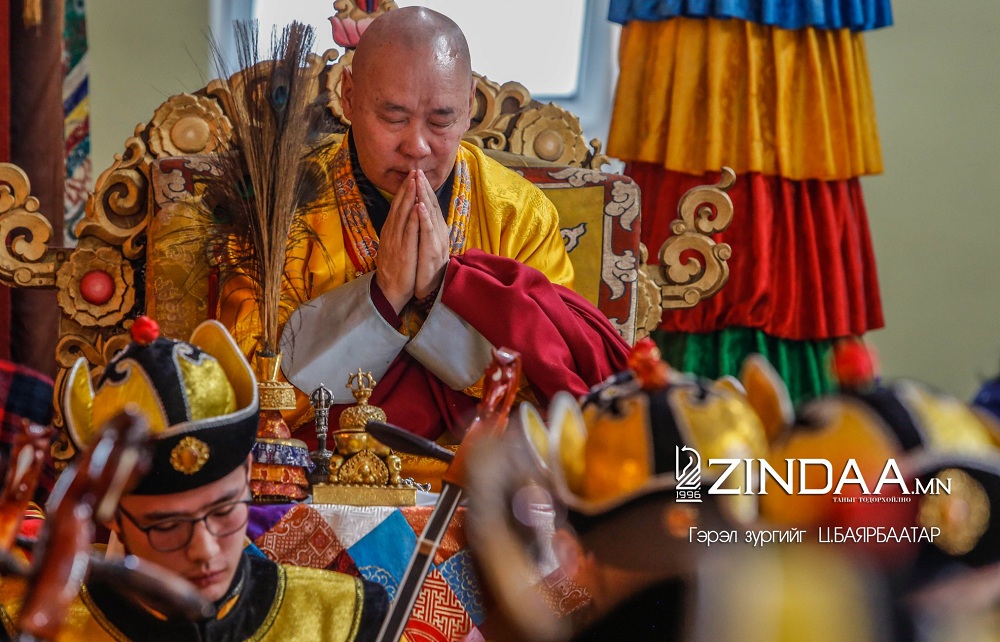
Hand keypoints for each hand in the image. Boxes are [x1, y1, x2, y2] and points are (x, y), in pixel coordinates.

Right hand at [376, 172, 418, 313]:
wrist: (390, 289)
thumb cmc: (395, 268)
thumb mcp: (394, 246)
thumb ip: (398, 231)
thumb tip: (403, 217)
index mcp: (390, 230)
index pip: (397, 206)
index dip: (404, 190)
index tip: (411, 176)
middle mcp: (391, 232)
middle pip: (399, 206)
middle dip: (407, 188)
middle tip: (414, 170)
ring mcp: (396, 241)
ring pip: (402, 214)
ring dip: (409, 197)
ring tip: (415, 181)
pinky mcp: (403, 250)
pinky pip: (408, 231)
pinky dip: (412, 218)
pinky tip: (416, 207)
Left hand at [414, 170, 450, 300]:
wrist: (429, 289)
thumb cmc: (424, 267)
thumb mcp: (424, 244)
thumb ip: (423, 228)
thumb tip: (419, 213)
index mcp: (435, 230)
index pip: (429, 205)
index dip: (424, 189)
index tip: (416, 174)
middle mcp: (438, 233)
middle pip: (431, 206)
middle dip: (424, 187)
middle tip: (417, 170)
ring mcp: (436, 241)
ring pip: (430, 215)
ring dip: (424, 197)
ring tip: (419, 181)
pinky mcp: (432, 251)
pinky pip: (428, 232)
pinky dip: (424, 218)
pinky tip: (420, 206)